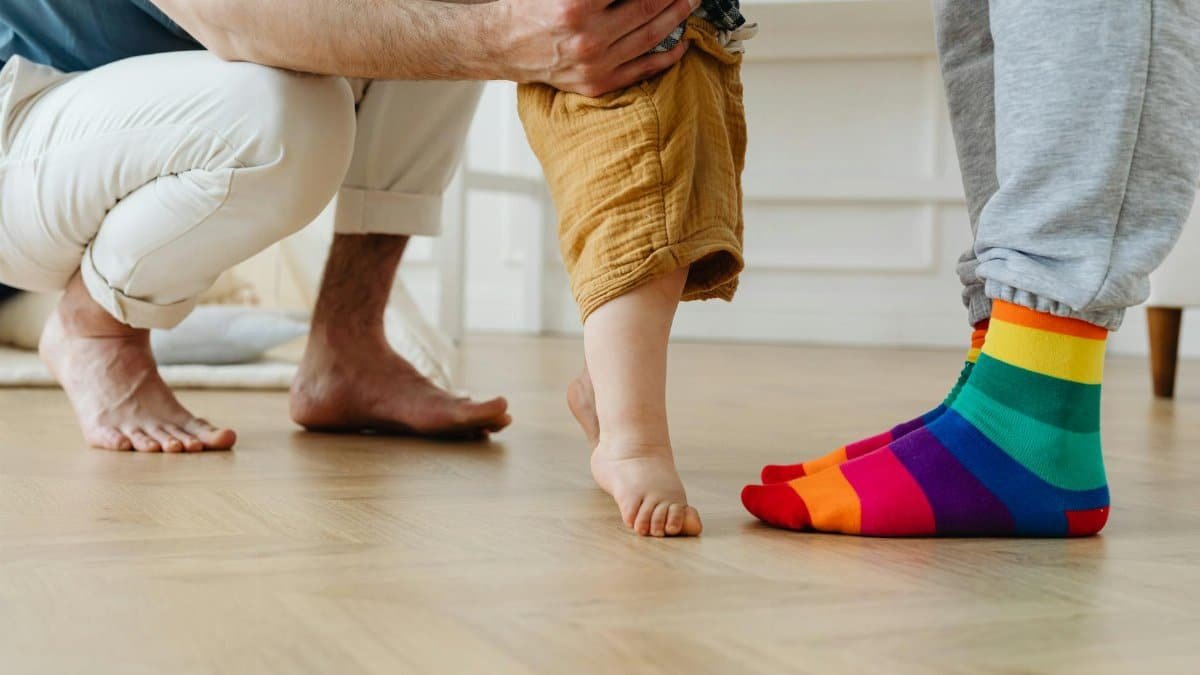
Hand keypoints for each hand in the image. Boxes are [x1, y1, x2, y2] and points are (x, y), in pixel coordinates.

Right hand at [493, 0, 698, 96]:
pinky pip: (642, 70)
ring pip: (650, 37)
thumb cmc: (530, 8)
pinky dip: (666, 55)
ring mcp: (595, 65)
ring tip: (688, 3)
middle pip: (648, 8)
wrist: (503, 44)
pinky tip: (680, 42)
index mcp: (576, 6)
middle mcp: (588, 38)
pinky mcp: (597, 84)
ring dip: (676, 17)